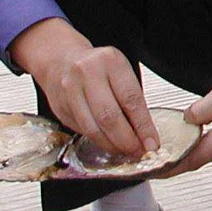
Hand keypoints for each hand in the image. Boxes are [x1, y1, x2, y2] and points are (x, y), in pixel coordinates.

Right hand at [10, 18, 159, 156]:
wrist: (61, 59)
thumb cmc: (96, 67)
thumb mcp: (120, 72)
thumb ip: (132, 101)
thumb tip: (145, 136)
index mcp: (110, 61)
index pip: (131, 99)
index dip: (143, 126)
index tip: (151, 143)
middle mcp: (87, 73)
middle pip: (109, 117)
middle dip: (127, 141)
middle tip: (138, 151)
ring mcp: (70, 90)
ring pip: (93, 129)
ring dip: (112, 145)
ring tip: (124, 151)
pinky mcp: (60, 107)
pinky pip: (82, 131)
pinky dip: (98, 141)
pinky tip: (107, 142)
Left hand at [160, 63, 211, 175]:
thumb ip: (199, 111)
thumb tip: (185, 121)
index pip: (190, 160)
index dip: (168, 166)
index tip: (151, 171)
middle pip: (195, 160)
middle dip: (172, 161)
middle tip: (150, 161)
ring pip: (203, 154)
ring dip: (184, 153)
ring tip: (163, 150)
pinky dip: (196, 146)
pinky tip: (185, 140)